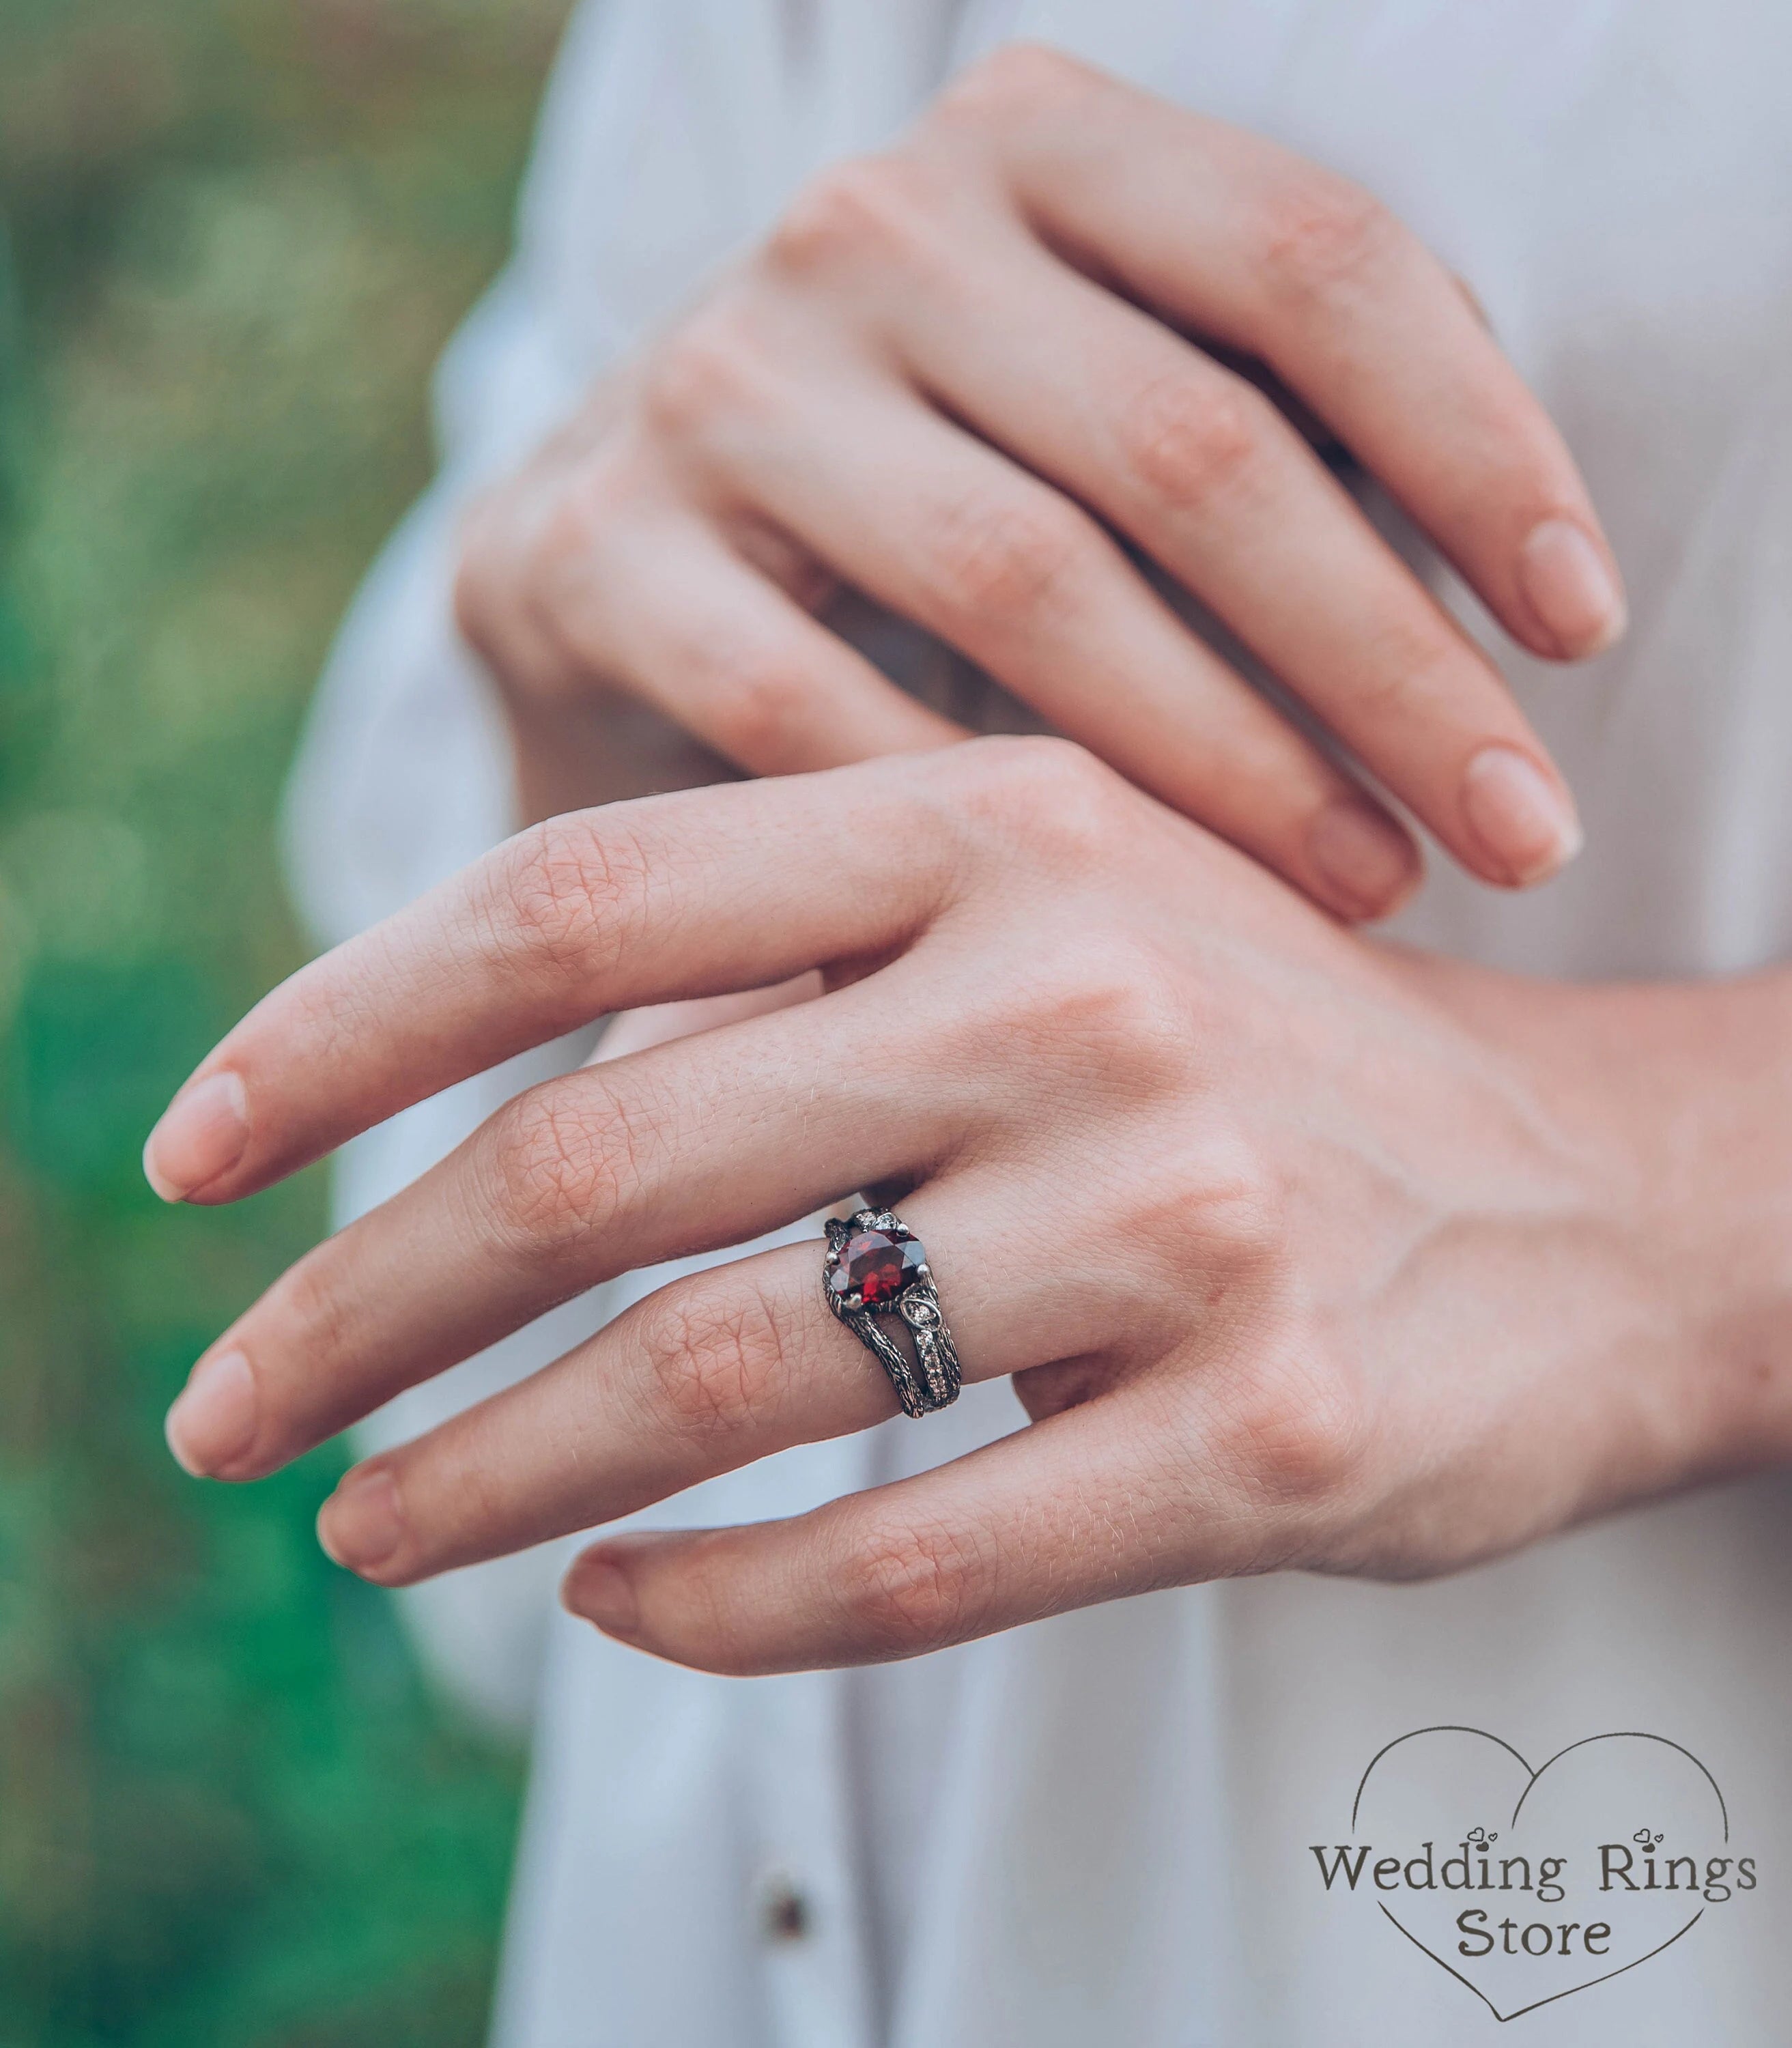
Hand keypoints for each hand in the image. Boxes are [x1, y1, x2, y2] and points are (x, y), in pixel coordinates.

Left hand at [145, 740, 1788, 1671]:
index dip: (340, 1027)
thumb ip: (792, 988)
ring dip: (497, 1476)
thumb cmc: (1268, 1054)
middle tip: (234, 1408)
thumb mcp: (1050, 921)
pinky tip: (617, 1606)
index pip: (574, 899)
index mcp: (996, 821)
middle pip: (603, 1159)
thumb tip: (483, 1132)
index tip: (191, 1156)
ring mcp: (1187, 1220)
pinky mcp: (1273, 1439)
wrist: (1604, 1196)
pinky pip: (910, 1556)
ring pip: (726, 1377)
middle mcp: (1081, 992)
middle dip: (362, 1304)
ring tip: (378, 1526)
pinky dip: (716, 1603)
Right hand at [454, 43, 1623, 915]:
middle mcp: (866, 227)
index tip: (1585, 631)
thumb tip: (1529, 603)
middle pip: (1189, 445)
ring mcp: (715, 383)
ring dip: (1223, 765)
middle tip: (1515, 835)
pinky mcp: (591, 554)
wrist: (614, 564)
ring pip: (1026, 584)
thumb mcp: (1107, 412)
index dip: (1482, 450)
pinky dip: (977, 833)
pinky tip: (1107, 929)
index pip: (1314, 261)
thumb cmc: (929, 501)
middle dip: (1383, 660)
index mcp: (1031, 144)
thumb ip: (1276, 431)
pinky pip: (822, 716)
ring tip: (1367, 889)